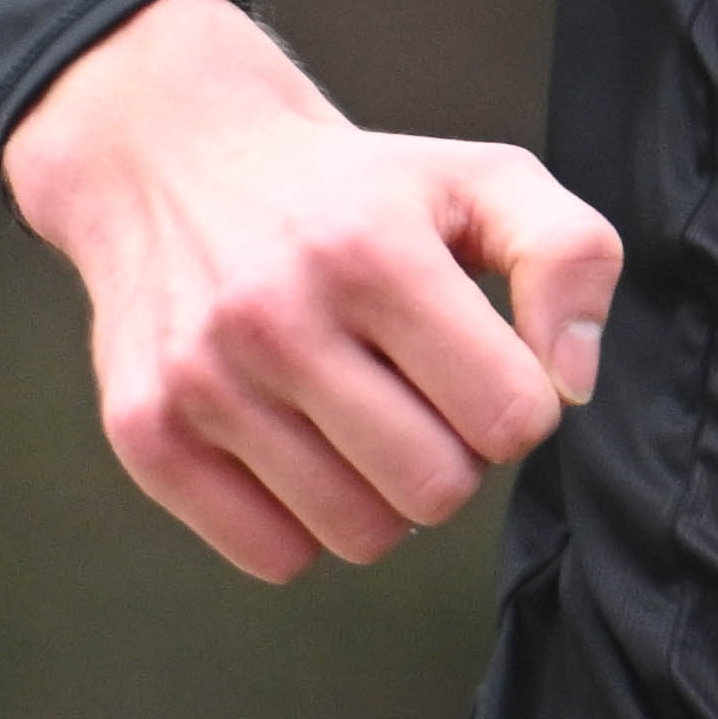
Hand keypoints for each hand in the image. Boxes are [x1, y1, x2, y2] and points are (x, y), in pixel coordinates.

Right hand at [0, 0, 622, 583]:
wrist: (176, 161)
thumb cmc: (356, 189)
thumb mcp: (484, 178)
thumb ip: (571, 259)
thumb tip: (571, 384)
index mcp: (375, 251)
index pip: (510, 417)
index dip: (520, 405)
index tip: (484, 366)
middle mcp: (276, 316)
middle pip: (436, 490)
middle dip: (455, 457)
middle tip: (421, 397)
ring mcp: (203, 380)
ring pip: (358, 536)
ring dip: (381, 494)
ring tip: (358, 417)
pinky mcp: (145, 433)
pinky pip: (274, 557)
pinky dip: (303, 523)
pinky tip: (297, 446)